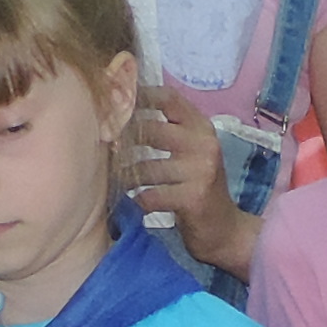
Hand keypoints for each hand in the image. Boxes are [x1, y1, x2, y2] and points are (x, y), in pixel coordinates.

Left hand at [130, 83, 254, 272]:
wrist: (223, 229)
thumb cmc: (197, 187)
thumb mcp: (190, 152)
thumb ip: (167, 129)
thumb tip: (121, 110)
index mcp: (202, 127)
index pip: (169, 98)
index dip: (139, 97)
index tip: (115, 104)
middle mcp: (204, 144)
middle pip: (151, 130)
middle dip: (122, 139)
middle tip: (102, 148)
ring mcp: (200, 171)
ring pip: (145, 167)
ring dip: (123, 175)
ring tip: (113, 180)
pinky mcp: (193, 198)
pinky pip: (150, 196)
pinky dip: (136, 201)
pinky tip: (133, 203)